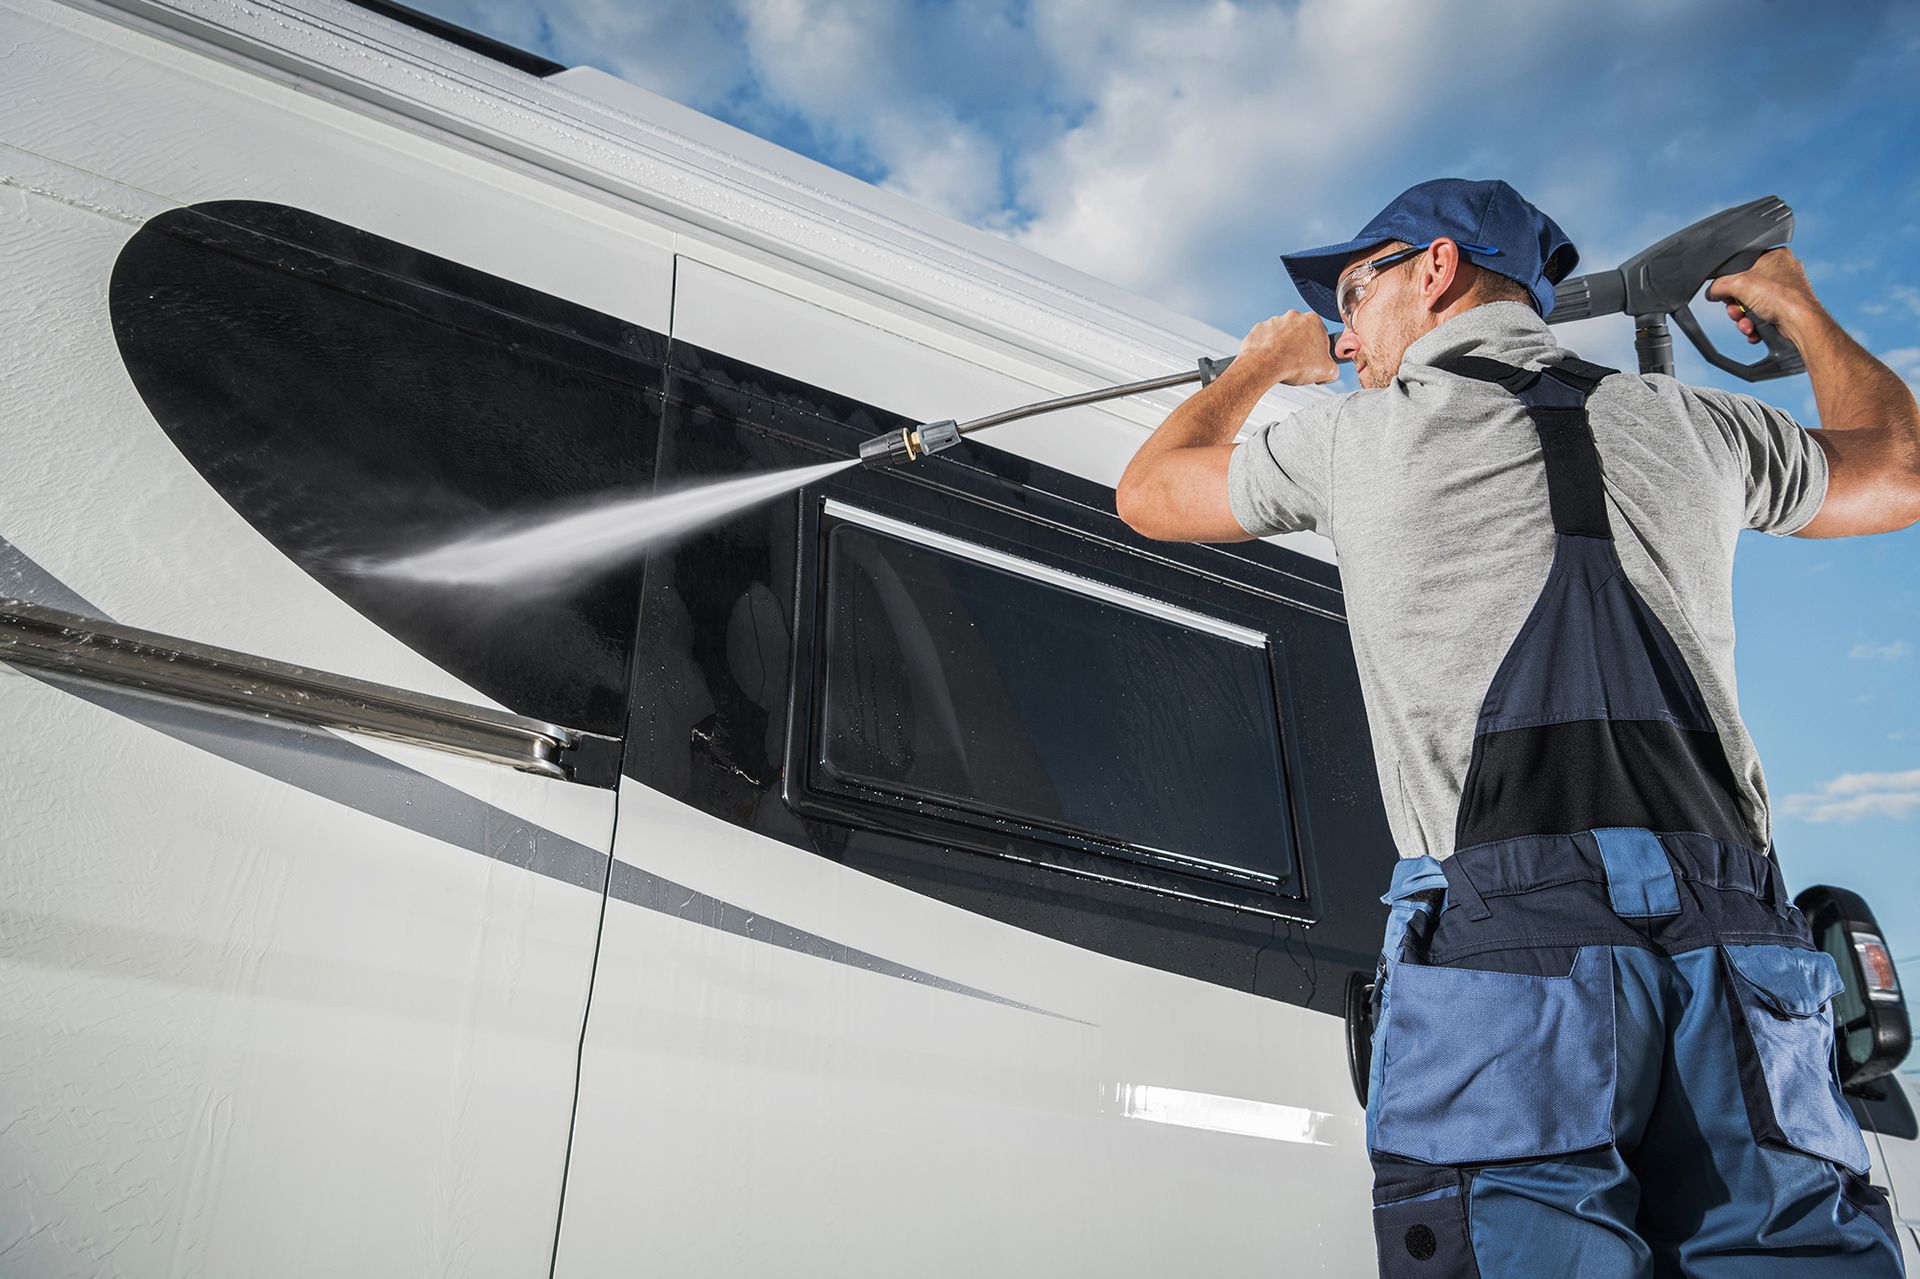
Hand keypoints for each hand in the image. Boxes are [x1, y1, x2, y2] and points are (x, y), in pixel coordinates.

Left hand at [1235, 312, 1339, 386]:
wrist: (1263, 366)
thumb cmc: (1293, 364)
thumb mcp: (1327, 371)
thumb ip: (1334, 369)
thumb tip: (1331, 371)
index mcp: (1313, 321)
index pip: (1322, 336)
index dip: (1319, 352)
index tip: (1314, 362)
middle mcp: (1294, 317)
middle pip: (1301, 334)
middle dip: (1300, 348)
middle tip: (1298, 364)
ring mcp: (1274, 322)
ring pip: (1283, 336)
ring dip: (1283, 347)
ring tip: (1283, 364)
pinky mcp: (1259, 329)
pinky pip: (1266, 340)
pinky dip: (1267, 349)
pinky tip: (1270, 361)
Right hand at [1705, 247, 1820, 344]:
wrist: (1800, 322)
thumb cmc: (1780, 297)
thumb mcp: (1738, 284)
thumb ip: (1718, 286)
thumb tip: (1711, 292)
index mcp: (1775, 256)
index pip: (1743, 265)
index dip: (1731, 280)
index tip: (1726, 292)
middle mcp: (1782, 271)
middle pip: (1745, 288)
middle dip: (1736, 305)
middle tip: (1735, 311)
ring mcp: (1785, 291)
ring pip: (1752, 304)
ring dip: (1743, 318)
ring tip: (1746, 325)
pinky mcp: (1785, 308)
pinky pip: (1762, 315)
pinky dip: (1755, 325)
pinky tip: (1754, 330)